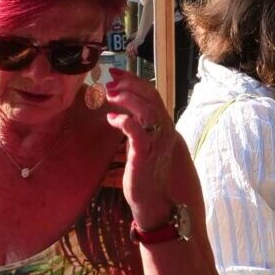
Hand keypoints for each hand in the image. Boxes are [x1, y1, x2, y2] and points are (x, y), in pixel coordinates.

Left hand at [95, 69, 182, 227]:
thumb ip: (136, 126)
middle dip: (129, 85)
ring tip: (110, 96)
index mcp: (163, 125)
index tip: (115, 74)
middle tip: (109, 83)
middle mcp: (164, 130)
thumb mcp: (141, 144)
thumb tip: (117, 110)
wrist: (152, 200)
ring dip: (127, 99)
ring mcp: (156, 141)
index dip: (134, 80)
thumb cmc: (144, 173)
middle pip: (150, 96)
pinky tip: (111, 119)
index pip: (152, 94)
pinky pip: (136, 130)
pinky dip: (123, 120)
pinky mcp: (145, 153)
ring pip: (146, 109)